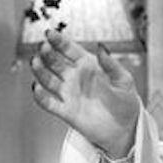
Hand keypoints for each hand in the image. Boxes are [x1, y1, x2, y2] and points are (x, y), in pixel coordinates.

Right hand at [30, 29, 140, 155]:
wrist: (125, 129)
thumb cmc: (126, 102)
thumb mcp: (123, 80)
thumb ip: (111, 64)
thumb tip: (101, 46)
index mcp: (88, 66)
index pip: (70, 50)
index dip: (59, 41)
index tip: (49, 33)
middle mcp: (75, 78)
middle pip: (55, 62)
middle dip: (48, 54)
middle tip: (43, 47)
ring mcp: (68, 94)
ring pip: (48, 80)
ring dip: (40, 71)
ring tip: (36, 62)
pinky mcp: (65, 112)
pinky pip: (49, 103)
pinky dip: (41, 96)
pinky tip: (36, 88)